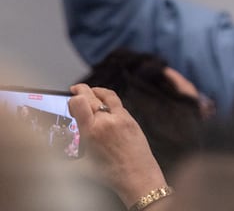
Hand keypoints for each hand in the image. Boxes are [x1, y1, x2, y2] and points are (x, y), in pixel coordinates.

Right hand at [69, 83, 166, 206]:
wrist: (138, 177)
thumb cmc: (111, 174)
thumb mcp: (83, 162)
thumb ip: (74, 147)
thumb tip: (63, 144)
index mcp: (91, 131)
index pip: (79, 101)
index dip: (73, 97)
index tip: (71, 99)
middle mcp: (106, 121)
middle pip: (91, 95)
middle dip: (81, 89)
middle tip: (76, 89)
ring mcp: (121, 119)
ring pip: (107, 95)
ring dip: (97, 91)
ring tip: (91, 92)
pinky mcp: (132, 120)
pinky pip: (119, 105)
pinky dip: (110, 103)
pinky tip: (106, 108)